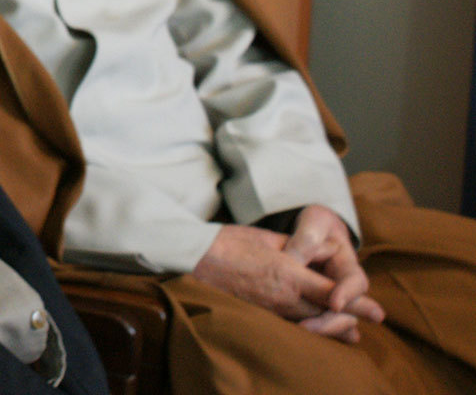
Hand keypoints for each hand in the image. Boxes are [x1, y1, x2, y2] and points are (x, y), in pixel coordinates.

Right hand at [192, 211, 383, 342]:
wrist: (192, 257)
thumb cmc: (228, 242)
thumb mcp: (266, 238)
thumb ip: (298, 248)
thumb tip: (323, 252)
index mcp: (288, 273)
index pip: (332, 292)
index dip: (357, 304)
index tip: (378, 312)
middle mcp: (283, 297)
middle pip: (326, 314)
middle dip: (350, 320)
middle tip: (369, 324)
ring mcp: (270, 310)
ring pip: (311, 325)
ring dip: (332, 328)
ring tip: (350, 333)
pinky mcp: (259, 316)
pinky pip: (290, 327)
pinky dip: (308, 330)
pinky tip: (315, 331)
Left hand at [282, 205, 384, 338]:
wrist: (314, 230)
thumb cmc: (317, 224)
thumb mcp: (315, 223)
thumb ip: (307, 240)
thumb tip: (293, 259)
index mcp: (348, 265)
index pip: (355, 282)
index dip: (348, 294)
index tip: (335, 304)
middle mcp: (342, 286)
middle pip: (344, 311)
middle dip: (329, 322)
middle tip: (307, 327)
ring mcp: (329, 298)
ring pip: (329, 319)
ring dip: (317, 328)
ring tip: (298, 332)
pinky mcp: (312, 303)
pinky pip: (312, 317)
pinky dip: (304, 324)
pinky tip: (289, 332)